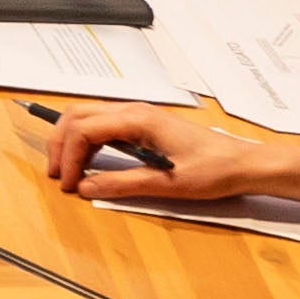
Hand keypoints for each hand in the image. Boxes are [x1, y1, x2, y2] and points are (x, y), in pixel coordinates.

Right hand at [35, 103, 258, 204]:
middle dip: (60, 143)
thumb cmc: (212, 170)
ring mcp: (138, 115)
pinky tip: (89, 162)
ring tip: (68, 170)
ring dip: (70, 140)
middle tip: (56, 174)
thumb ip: (122, 184)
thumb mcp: (166, 184)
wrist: (243, 163)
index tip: (67, 184)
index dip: (68, 157)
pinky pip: (103, 124)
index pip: (84, 130)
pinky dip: (87, 141)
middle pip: (78, 115)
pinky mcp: (143, 124)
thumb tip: (86, 188)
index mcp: (138, 120)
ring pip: (88, 117)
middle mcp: (134, 111)